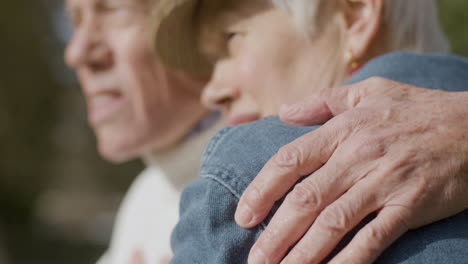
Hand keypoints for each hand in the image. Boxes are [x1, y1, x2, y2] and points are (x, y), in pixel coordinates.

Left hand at [235, 77, 467, 263]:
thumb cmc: (416, 108)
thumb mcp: (369, 90)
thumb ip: (322, 101)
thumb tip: (284, 111)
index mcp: (343, 130)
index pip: (290, 160)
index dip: (262, 190)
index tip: (244, 215)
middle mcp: (358, 157)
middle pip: (305, 200)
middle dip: (274, 234)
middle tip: (253, 259)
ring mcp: (385, 183)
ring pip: (333, 223)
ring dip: (301, 254)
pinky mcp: (410, 206)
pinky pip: (373, 239)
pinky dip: (347, 261)